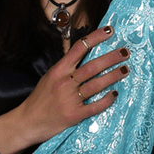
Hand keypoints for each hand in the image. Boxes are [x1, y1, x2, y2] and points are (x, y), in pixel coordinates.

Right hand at [0, 25, 127, 153]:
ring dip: (113, 76)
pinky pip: (95, 106)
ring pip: (96, 84)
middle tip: (125, 52)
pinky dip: (107, 100)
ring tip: (125, 69)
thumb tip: (84, 53)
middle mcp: (65, 82)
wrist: (27, 122)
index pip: (79, 48)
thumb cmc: (40, 98)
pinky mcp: (74, 115)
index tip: (110, 31)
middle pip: (92, 66)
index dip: (96, 37)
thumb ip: (66, 67)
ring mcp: (70, 99)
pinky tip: (115, 94)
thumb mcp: (50, 77)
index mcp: (58, 70)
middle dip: (111, 57)